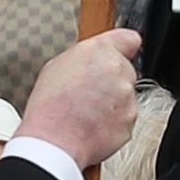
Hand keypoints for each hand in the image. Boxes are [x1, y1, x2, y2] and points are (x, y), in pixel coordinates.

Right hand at [19, 29, 141, 167]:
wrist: (52, 141)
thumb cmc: (49, 106)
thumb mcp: (57, 66)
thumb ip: (85, 57)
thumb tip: (94, 58)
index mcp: (100, 51)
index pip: (128, 39)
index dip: (123, 47)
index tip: (122, 51)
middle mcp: (119, 71)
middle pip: (125, 71)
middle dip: (111, 80)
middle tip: (87, 93)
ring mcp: (127, 98)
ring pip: (125, 97)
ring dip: (112, 103)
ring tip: (84, 112)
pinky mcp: (130, 122)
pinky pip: (124, 119)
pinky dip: (112, 122)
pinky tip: (91, 125)